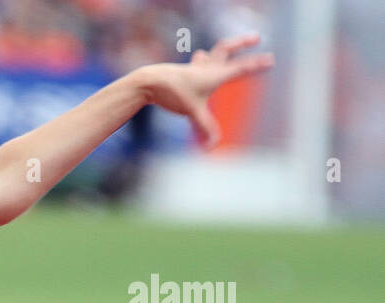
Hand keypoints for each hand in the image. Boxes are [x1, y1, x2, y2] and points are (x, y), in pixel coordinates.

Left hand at [138, 34, 274, 149]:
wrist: (149, 82)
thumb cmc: (172, 93)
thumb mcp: (192, 112)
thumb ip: (204, 128)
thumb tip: (211, 147)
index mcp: (214, 74)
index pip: (240, 68)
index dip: (256, 65)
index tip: (271, 60)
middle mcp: (206, 67)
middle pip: (227, 49)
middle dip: (242, 43)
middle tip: (256, 38)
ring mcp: (193, 68)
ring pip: (211, 54)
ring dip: (220, 52)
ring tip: (226, 50)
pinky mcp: (182, 72)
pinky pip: (197, 63)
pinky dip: (202, 62)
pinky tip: (199, 61)